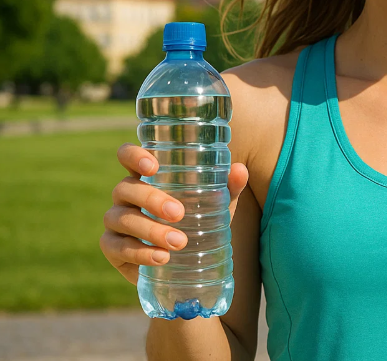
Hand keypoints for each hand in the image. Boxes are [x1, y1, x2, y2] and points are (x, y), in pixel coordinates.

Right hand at [99, 142, 249, 284]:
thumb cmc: (197, 222)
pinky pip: (116, 248)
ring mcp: (115, 221)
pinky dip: (140, 253)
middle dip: (152, 200)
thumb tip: (240, 169)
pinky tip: (161, 258)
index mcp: (146, 177)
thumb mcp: (215, 205)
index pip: (127, 156)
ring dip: (150, 230)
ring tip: (179, 242)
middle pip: (126, 188)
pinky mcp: (111, 248)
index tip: (153, 166)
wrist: (186, 264)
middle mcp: (125, 195)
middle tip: (179, 213)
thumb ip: (227, 187)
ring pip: (121, 218)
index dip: (134, 156)